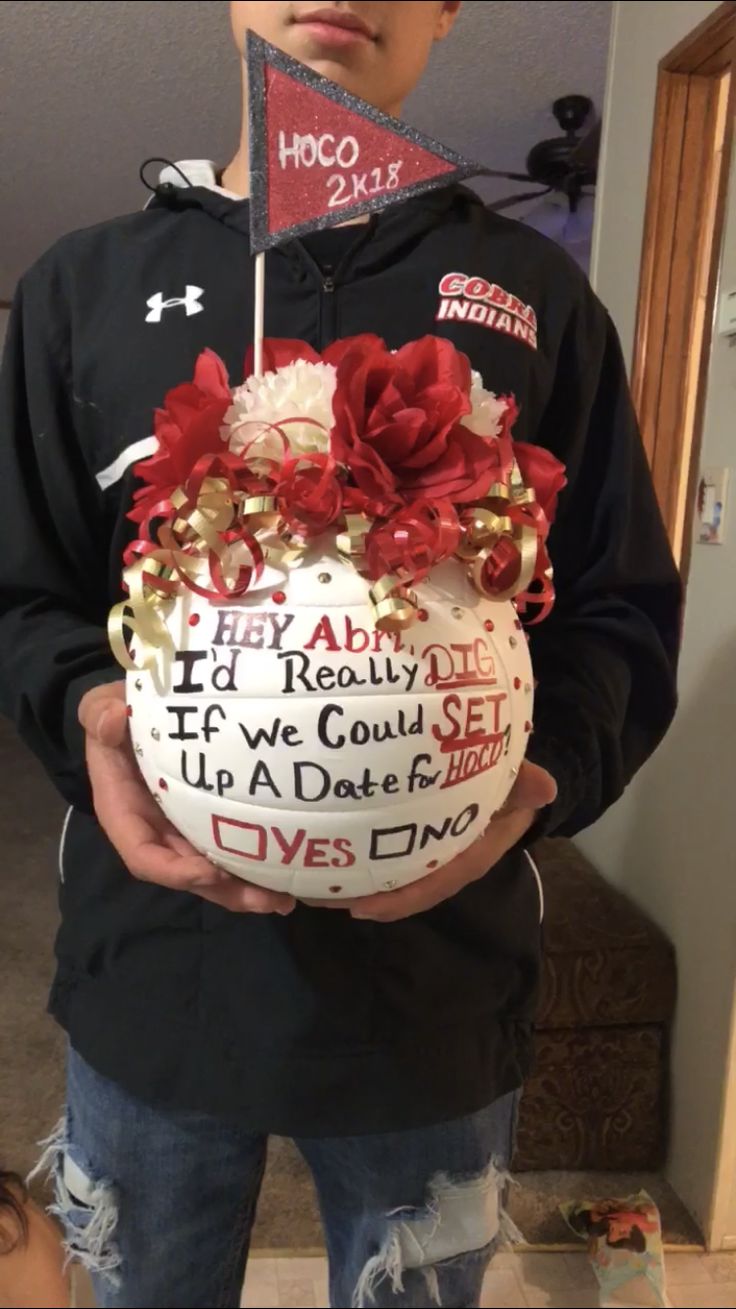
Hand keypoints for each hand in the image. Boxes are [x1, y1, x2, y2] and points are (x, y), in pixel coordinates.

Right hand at [78, 682, 294, 914]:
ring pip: (212, 872)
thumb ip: (99, 714)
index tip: (211, 872)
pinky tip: (287, 872)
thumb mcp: (99, 708)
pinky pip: (228, 848)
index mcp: (125, 812)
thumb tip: (112, 720)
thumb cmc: (116, 715)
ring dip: (245, 889)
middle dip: (225, 892)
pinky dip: (253, 863)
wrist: (134, 713)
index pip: (144, 856)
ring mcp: (182, 829)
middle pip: (188, 875)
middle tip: (267, 901)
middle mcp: (155, 831)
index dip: (175, 870)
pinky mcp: (206, 820)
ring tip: (284, 899)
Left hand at [325, 761, 556, 922]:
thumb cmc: (508, 783)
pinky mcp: (414, 844)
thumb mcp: (515, 782)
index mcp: (470, 855)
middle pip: (404, 891)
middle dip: (364, 898)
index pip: (436, 884)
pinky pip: (385, 859)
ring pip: (390, 879)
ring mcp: (428, 857)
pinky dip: (357, 862)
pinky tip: (325, 856)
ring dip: (352, 884)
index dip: (401, 899)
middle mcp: (446, 863)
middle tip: (319, 896)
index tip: (364, 908)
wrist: (510, 783)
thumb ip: (522, 782)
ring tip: (308, 884)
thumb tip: (545, 787)